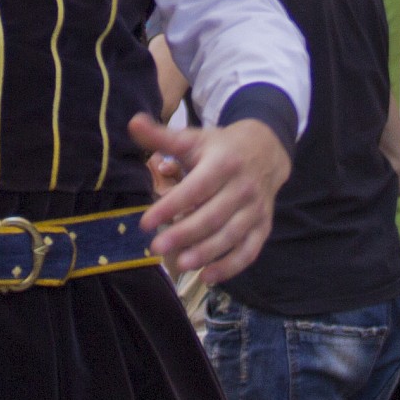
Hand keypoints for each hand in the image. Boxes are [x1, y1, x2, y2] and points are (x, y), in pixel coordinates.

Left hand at [132, 113, 291, 282]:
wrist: (266, 150)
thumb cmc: (220, 147)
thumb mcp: (193, 138)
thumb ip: (162, 137)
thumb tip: (132, 122)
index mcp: (223, 163)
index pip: (195, 189)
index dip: (170, 206)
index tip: (145, 223)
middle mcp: (243, 187)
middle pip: (213, 216)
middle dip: (184, 234)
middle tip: (157, 248)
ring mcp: (255, 209)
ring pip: (231, 236)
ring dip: (206, 253)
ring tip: (181, 264)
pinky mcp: (263, 226)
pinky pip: (249, 251)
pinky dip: (230, 266)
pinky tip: (207, 277)